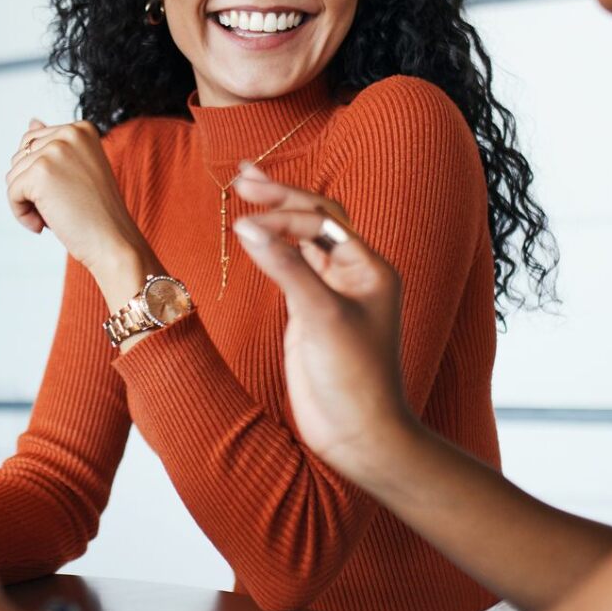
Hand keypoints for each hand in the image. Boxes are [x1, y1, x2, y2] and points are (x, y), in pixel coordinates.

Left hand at [6, 118, 148, 279]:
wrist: (115, 243)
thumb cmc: (97, 214)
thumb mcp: (77, 169)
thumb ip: (54, 144)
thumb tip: (32, 120)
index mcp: (81, 128)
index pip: (33, 143)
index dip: (40, 175)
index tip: (67, 194)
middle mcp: (69, 133)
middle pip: (20, 157)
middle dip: (31, 188)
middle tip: (62, 207)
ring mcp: (55, 150)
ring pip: (13, 175)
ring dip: (27, 203)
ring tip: (57, 216)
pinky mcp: (41, 172)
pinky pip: (11, 193)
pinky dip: (22, 214)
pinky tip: (44, 225)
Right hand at [231, 164, 416, 479]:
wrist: (358, 436)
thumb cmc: (354, 379)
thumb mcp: (320, 317)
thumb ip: (285, 268)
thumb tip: (248, 226)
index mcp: (369, 268)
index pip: (321, 220)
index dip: (283, 215)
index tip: (245, 223)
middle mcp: (354, 274)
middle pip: (314, 218)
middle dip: (279, 195)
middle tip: (242, 174)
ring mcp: (332, 294)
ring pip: (302, 240)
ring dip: (274, 215)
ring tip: (244, 188)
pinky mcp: (310, 315)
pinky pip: (292, 267)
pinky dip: (271, 246)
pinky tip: (252, 233)